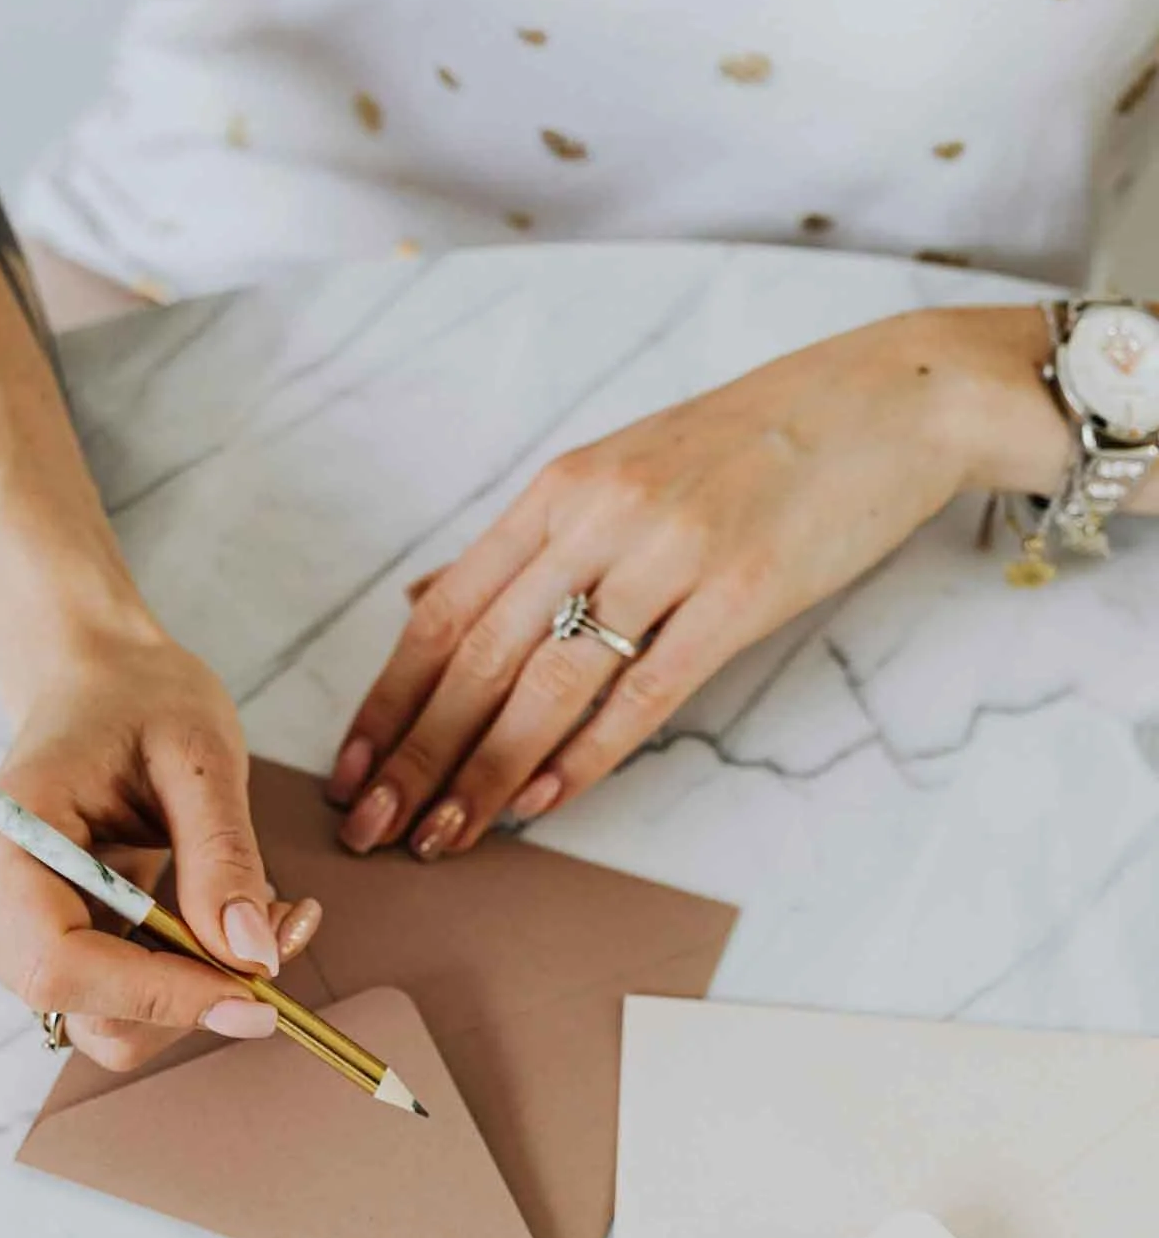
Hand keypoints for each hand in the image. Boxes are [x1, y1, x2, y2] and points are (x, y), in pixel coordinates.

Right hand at [0, 608, 321, 1069]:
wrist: (101, 685)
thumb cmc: (141, 700)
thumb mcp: (201, 758)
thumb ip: (223, 857)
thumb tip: (252, 957)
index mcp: (4, 839)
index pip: (61, 963)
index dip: (159, 996)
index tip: (256, 993)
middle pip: (86, 1011)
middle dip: (192, 995)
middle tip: (280, 933)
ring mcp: (1, 931)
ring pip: (108, 1022)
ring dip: (196, 992)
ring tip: (263, 914)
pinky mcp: (38, 947)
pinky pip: (115, 1003)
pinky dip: (182, 983)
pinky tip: (223, 921)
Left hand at [329, 307, 1055, 855]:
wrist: (888, 400)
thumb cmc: (751, 445)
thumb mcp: (620, 470)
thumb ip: (527, 546)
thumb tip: (425, 604)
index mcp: (559, 489)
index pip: (446, 610)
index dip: (388, 699)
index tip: (349, 769)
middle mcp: (598, 516)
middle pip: (479, 657)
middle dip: (416, 755)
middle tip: (370, 829)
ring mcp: (669, 554)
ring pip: (549, 684)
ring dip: (485, 773)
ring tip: (442, 837)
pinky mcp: (739, 595)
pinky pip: (642, 693)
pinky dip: (583, 757)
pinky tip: (538, 804)